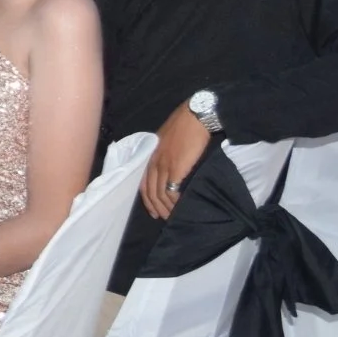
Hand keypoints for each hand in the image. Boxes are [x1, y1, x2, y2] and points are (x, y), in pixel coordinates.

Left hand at [143, 104, 213, 220]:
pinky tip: (180, 207)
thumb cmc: (183, 127)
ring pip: (159, 194)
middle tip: (163, 218)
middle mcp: (153, 162)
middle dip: (156, 207)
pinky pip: (171, 191)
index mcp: (150, 156)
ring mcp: (163, 166)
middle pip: (149, 191)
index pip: (143, 182)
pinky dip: (175, 202)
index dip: (147, 198)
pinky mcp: (175, 168)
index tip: (152, 210)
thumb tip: (169, 168)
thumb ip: (164, 154)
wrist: (194, 118)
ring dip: (166, 207)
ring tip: (173, 216)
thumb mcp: (166, 141)